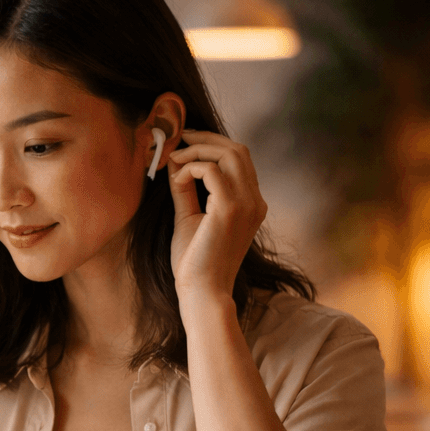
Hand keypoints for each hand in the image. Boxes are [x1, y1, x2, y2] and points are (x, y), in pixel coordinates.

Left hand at [166, 131, 267, 300]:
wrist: (202, 291)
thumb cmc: (195, 261)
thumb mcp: (190, 218)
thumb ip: (186, 191)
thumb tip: (176, 164)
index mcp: (251, 203)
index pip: (239, 159)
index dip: (212, 144)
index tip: (186, 143)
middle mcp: (255, 201)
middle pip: (237, 150)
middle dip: (206, 139)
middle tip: (179, 140)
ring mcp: (247, 204)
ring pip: (228, 154)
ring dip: (197, 150)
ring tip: (174, 158)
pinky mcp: (229, 209)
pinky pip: (211, 170)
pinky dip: (191, 167)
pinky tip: (176, 179)